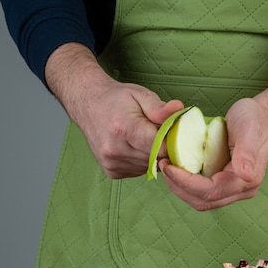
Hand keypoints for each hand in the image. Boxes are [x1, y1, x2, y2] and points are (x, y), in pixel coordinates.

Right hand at [45, 43, 183, 178]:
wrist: (88, 105)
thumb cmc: (117, 99)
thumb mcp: (140, 95)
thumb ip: (160, 107)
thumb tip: (179, 109)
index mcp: (125, 129)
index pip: (160, 147)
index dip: (172, 142)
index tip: (174, 133)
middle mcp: (115, 149)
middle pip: (156, 158)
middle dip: (163, 147)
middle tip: (158, 131)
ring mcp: (112, 162)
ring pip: (149, 167)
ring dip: (153, 155)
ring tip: (143, 137)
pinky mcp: (112, 171)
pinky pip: (139, 171)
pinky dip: (142, 161)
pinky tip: (135, 146)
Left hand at [159, 98, 267, 210]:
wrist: (260, 117)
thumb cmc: (254, 119)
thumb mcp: (250, 129)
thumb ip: (248, 153)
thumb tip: (246, 175)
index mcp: (246, 180)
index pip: (211, 191)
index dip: (186, 183)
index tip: (168, 166)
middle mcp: (240, 190)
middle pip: (203, 201)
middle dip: (179, 187)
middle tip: (162, 166)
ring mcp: (232, 190)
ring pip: (200, 200)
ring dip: (180, 187)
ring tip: (166, 167)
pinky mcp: (223, 184)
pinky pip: (201, 191)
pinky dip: (185, 183)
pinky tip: (175, 168)